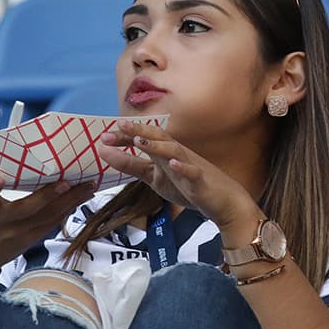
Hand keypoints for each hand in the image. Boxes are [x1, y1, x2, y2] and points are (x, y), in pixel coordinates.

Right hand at [0, 173, 96, 272]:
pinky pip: (53, 223)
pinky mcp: (31, 239)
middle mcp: (0, 222)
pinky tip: (82, 198)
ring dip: (70, 201)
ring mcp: (18, 233)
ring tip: (88, 186)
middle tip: (69, 180)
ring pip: (47, 217)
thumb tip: (4, 145)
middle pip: (28, 208)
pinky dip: (68, 210)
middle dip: (49, 194)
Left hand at [98, 120, 257, 229]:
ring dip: (157, 146)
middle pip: (159, 138)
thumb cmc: (190, 186)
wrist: (224, 202)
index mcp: (167, 153)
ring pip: (174, 152)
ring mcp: (191, 167)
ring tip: (139, 142)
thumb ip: (132, 165)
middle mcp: (178, 155)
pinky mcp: (201, 182)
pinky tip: (173, 165)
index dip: (125, 137)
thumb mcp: (155, 177)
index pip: (144, 139)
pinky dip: (183, 168)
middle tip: (118, 127)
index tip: (103, 136)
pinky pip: (193, 173)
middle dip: (139, 132)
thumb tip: (104, 152)